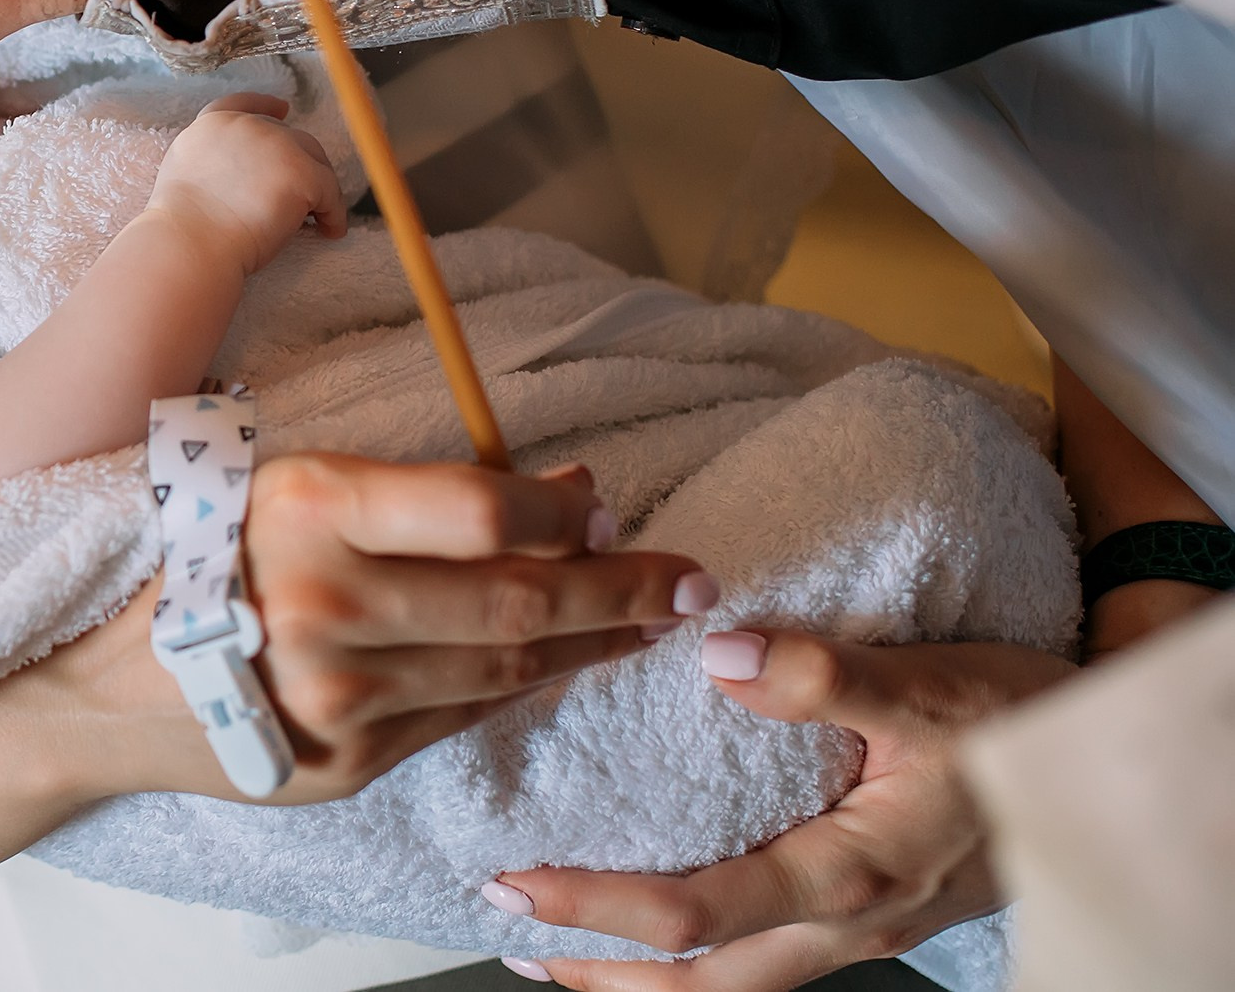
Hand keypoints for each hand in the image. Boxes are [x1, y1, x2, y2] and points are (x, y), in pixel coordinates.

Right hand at [69, 455, 718, 802]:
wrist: (110, 687)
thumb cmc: (208, 558)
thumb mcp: (292, 487)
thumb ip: (423, 493)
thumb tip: (569, 494)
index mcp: (309, 505)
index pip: (481, 508)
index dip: (564, 512)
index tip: (608, 507)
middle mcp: (328, 598)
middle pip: (518, 595)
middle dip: (623, 588)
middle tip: (690, 579)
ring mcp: (343, 690)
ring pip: (507, 662)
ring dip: (594, 640)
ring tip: (647, 618)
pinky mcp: (354, 757)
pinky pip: (469, 712)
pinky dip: (526, 681)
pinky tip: (563, 658)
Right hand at [146, 95, 346, 275]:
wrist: (191, 243)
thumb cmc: (183, 226)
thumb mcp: (185, 173)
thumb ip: (211, 161)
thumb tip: (238, 177)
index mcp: (213, 125)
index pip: (244, 105)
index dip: (265, 105)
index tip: (283, 109)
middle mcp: (248, 126)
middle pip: (289, 137)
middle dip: (299, 163)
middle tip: (304, 196)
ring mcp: (277, 145)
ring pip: (314, 161)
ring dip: (318, 189)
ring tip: (318, 220)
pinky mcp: (301, 172)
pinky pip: (330, 192)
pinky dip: (333, 214)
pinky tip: (330, 231)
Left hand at [487, 631, 1074, 989]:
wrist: (1102, 761)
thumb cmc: (1019, 719)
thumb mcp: (926, 682)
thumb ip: (820, 672)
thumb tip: (712, 650)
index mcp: (845, 875)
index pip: (691, 913)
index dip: (594, 908)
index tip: (516, 884)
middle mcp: (844, 923)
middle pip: (697, 982)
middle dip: (596, 967)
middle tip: (507, 934)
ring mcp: (858, 931)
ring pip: (730, 986)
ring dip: (639, 979)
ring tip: (559, 956)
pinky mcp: (868, 917)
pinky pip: (765, 959)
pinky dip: (698, 957)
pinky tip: (666, 927)